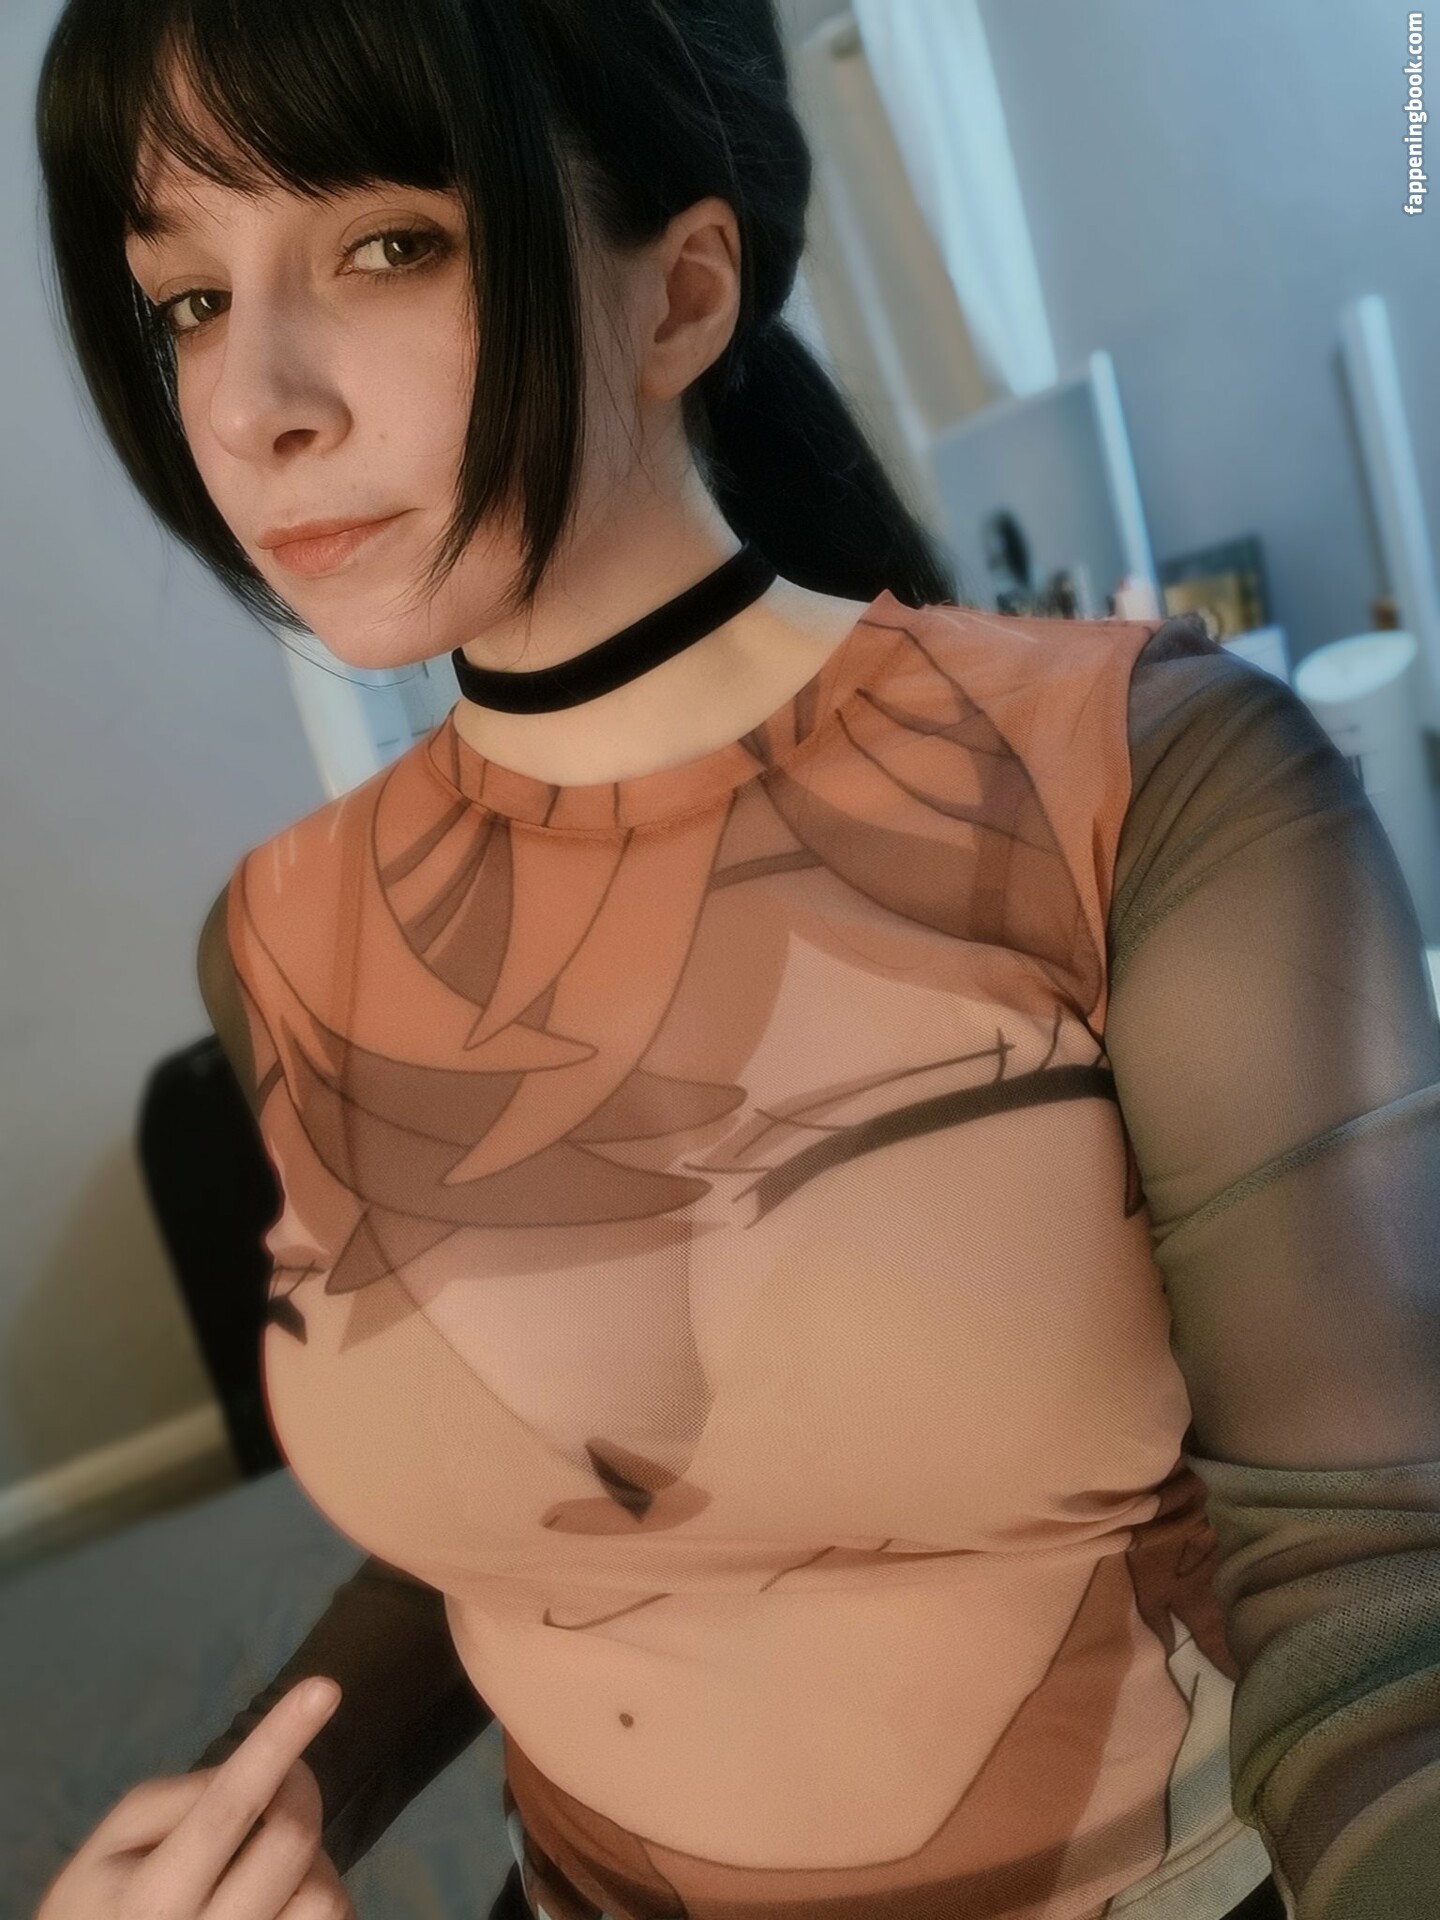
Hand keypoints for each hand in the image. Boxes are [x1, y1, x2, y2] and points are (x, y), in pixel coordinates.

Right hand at [35, 1677, 356, 1919]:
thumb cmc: (104, 1904)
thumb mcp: (114, 1844)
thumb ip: (179, 1797)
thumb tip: (258, 1770)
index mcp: (154, 1897)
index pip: (229, 1805)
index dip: (278, 1741)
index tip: (323, 1689)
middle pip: (293, 1840)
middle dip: (297, 1793)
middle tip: (275, 1790)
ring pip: (325, 1894)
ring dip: (310, 1862)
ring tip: (267, 1866)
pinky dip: (315, 1896)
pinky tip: (279, 1899)